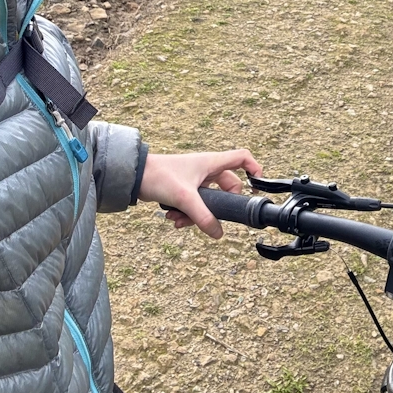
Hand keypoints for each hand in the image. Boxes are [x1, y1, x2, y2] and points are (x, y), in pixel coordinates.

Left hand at [137, 149, 261, 237]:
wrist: (134, 177)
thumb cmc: (160, 176)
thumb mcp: (185, 199)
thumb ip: (203, 217)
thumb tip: (218, 233)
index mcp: (211, 163)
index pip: (242, 158)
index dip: (254, 169)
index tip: (257, 187)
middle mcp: (207, 170)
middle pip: (228, 188)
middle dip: (219, 206)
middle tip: (212, 216)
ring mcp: (196, 179)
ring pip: (209, 200)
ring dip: (197, 214)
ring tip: (181, 220)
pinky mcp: (186, 189)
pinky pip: (195, 204)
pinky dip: (187, 214)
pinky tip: (173, 218)